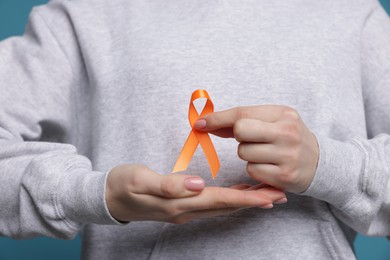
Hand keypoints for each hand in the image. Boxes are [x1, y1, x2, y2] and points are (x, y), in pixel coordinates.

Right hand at [105, 164, 285, 223]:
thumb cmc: (124, 184)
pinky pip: (213, 204)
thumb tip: (198, 184)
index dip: (246, 198)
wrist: (108, 197)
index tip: (270, 196)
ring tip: (267, 195)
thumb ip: (169, 184)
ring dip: (246, 201)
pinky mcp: (182, 205)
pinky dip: (230, 199)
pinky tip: (238, 194)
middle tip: (280, 194)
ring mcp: (184, 209)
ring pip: (222, 206)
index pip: (220, 200)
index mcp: (180, 202)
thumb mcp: (141, 180)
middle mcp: (186, 210)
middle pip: (227, 206)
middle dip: (254, 201)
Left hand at [194, 106, 318, 192]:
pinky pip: (252, 170)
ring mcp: (287, 155)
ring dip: (248, 154)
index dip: (217, 118)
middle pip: (240, 131)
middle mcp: (287, 132)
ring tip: (265, 153)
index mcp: (283, 114)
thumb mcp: (272, 121)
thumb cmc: (288, 138)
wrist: (319, 163)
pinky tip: (269, 166)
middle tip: (251, 139)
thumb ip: (242, 120)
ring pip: (244, 153)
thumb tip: (205, 123)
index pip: (242, 113)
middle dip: (238, 137)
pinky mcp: (284, 176)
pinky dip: (255, 169)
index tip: (200, 123)